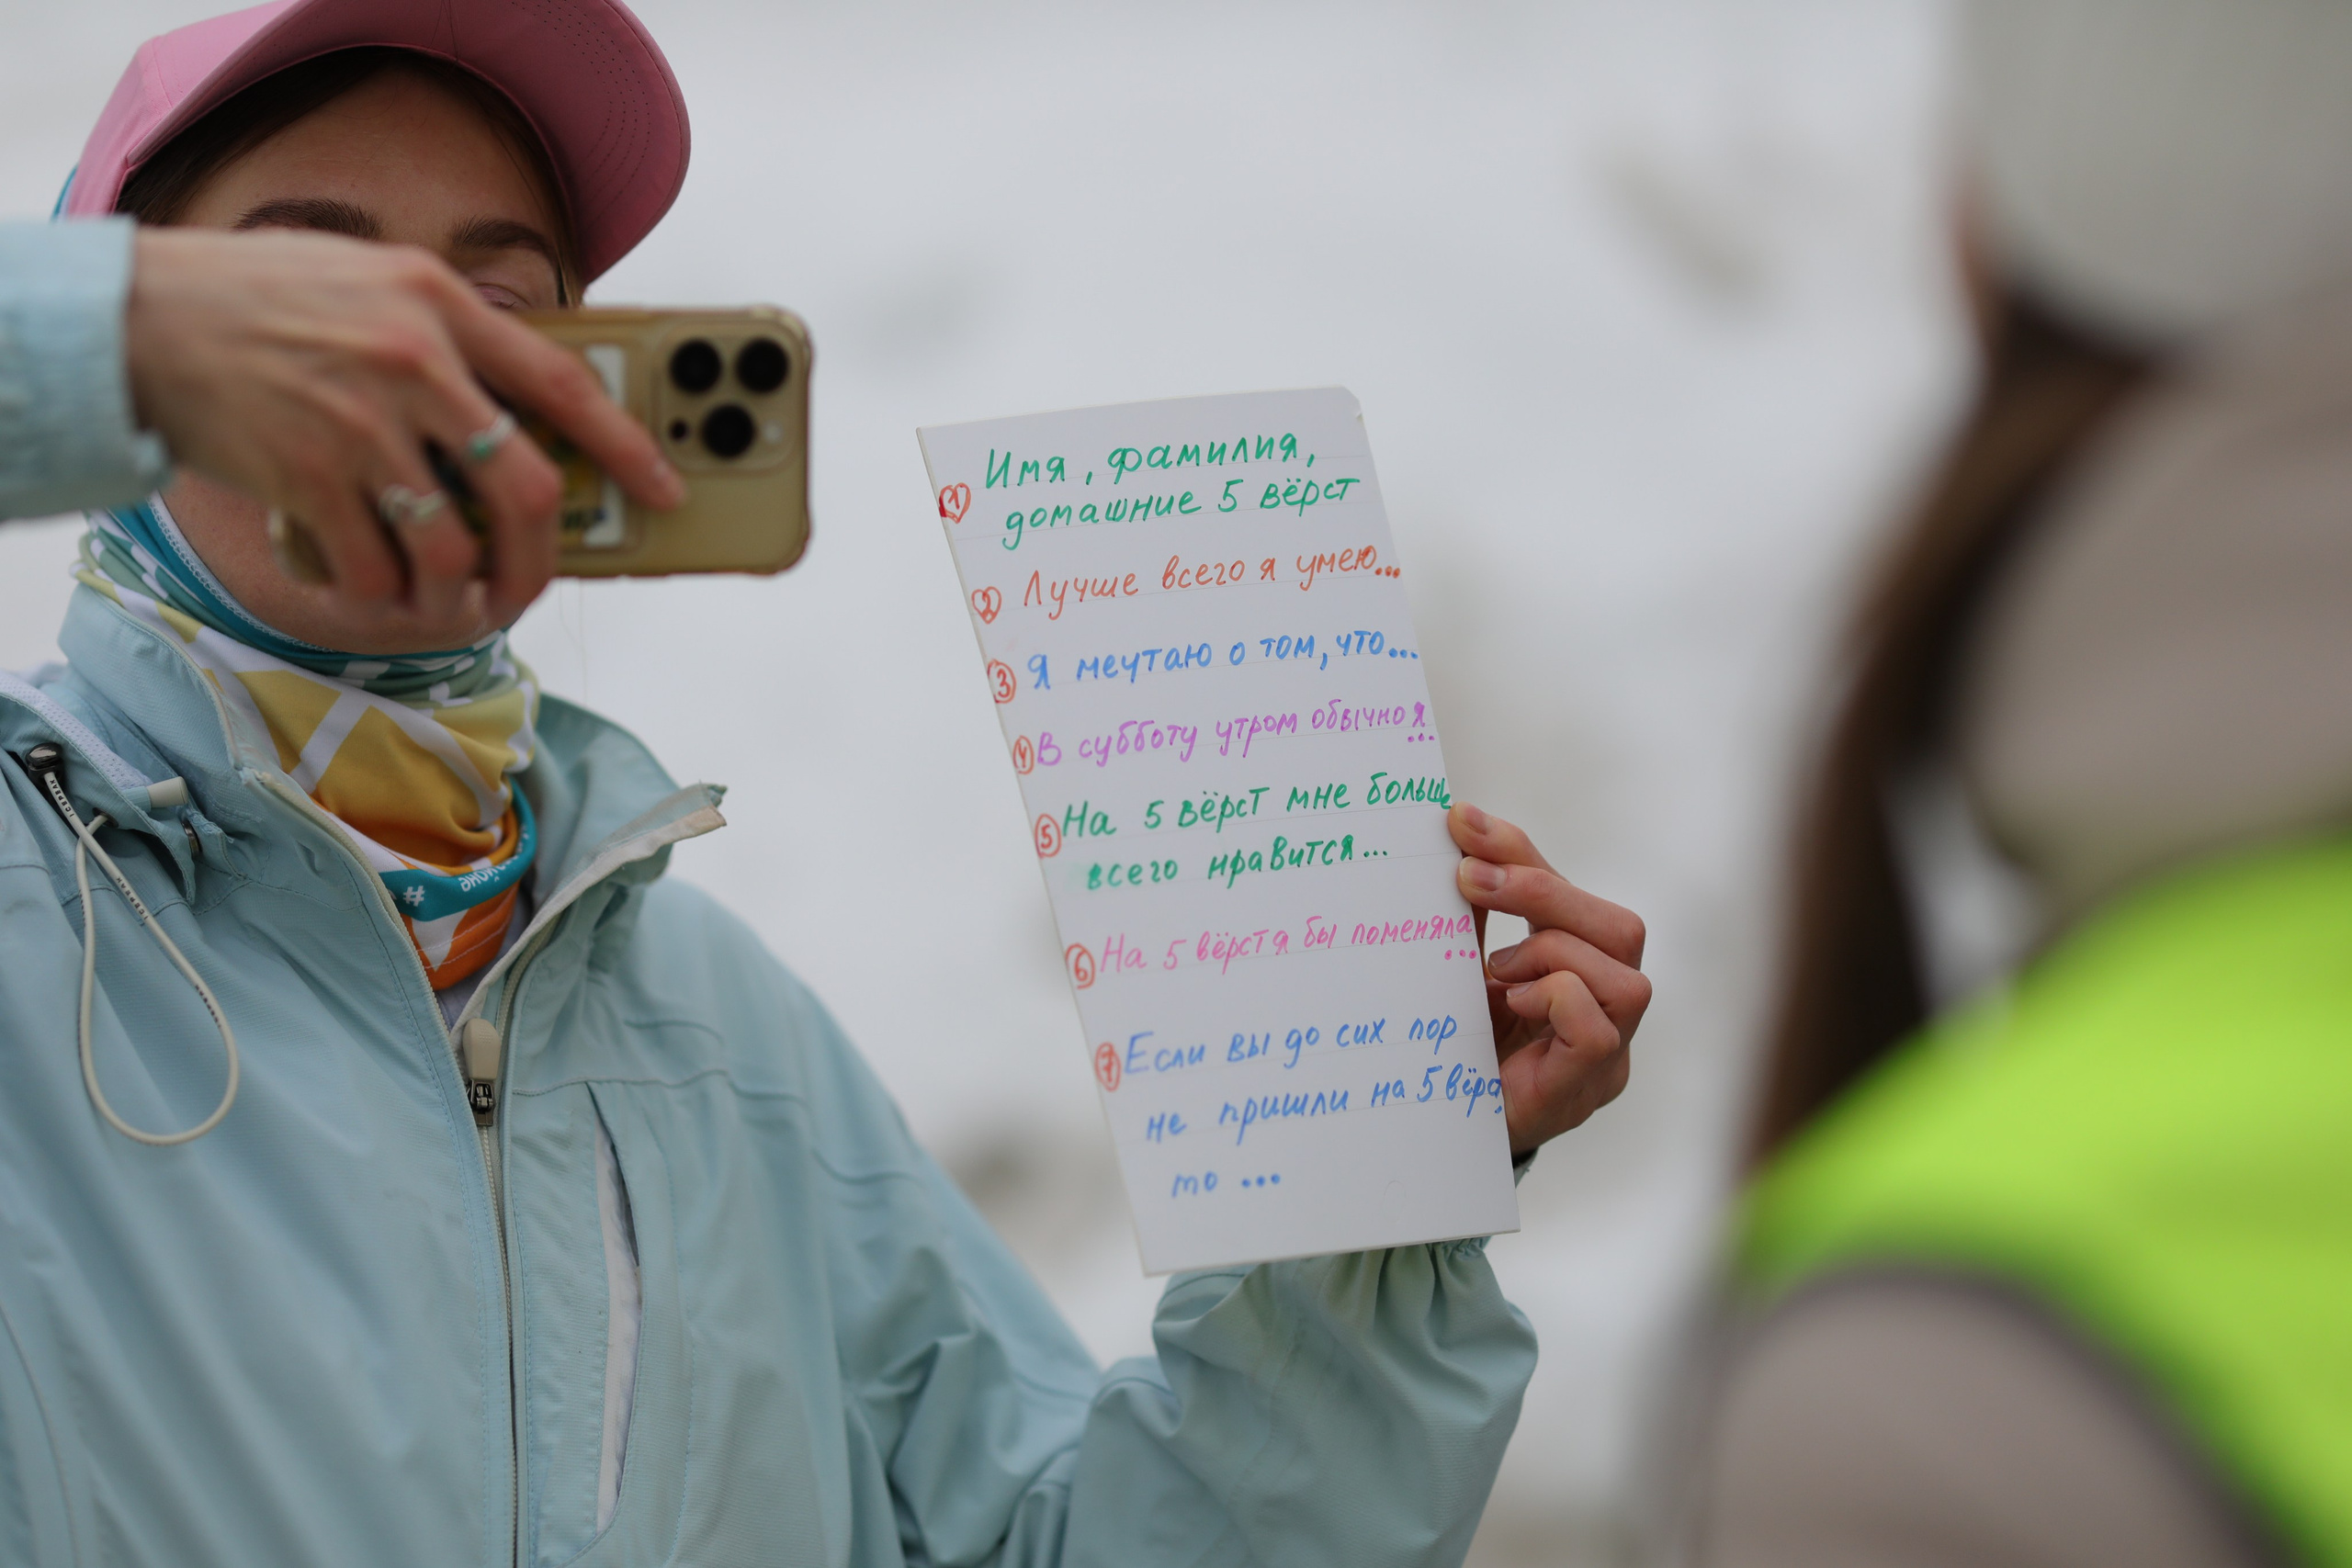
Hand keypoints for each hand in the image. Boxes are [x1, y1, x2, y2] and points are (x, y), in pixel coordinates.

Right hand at [123, 226, 684, 622]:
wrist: (143, 317)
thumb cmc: (262, 298)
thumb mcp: (373, 279)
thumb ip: (446, 335)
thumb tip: (518, 412)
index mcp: (439, 304)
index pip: (562, 386)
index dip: (625, 448)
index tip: (665, 490)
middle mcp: (413, 361)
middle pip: (525, 490)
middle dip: (540, 559)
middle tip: (526, 587)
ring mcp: (362, 422)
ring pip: (451, 549)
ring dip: (452, 594)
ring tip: (435, 597)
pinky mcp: (310, 475)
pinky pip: (375, 569)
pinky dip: (377, 594)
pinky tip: (364, 583)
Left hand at [1450, 802, 1648, 1154]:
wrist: (1426, 1131)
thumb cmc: (1450, 1045)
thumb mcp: (1459, 964)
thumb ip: (1472, 907)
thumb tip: (1455, 824)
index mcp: (1580, 971)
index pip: (1574, 897)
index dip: (1522, 853)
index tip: (1460, 823)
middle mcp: (1608, 1011)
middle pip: (1622, 929)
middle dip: (1544, 892)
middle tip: (1469, 881)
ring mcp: (1608, 1055)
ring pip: (1625, 977)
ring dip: (1551, 953)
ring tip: (1496, 973)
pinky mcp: (1587, 1088)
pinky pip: (1601, 1028)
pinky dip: (1557, 998)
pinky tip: (1513, 1002)